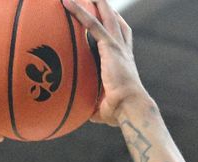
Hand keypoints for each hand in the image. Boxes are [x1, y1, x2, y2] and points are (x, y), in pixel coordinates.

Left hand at [62, 0, 148, 125]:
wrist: (129, 107)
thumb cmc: (119, 112)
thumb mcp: (103, 106)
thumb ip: (94, 105)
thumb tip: (82, 113)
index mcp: (124, 62)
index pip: (120, 39)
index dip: (115, 28)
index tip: (110, 19)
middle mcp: (123, 50)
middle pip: (115, 22)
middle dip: (106, 9)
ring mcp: (117, 46)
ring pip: (105, 17)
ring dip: (95, 3)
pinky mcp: (110, 47)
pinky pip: (92, 24)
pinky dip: (80, 12)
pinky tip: (67, 2)